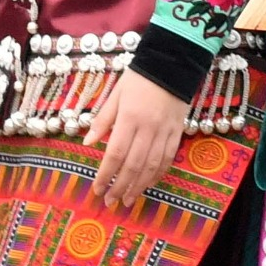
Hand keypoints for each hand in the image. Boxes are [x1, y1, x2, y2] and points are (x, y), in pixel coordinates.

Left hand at [85, 70, 190, 209]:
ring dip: (138, 186)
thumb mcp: (116, 94)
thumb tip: (87, 143)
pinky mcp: (178, 132)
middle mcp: (148, 128)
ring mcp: (165, 131)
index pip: (115, 153)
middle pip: (133, 165)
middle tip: (110, 201)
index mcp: (129, 118)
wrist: (173, 63)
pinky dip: (158, 174)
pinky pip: (168, 158)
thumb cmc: (139, 78)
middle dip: (120, 186)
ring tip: (128, 200)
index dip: (105, 174)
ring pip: (152, 166)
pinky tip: (148, 184)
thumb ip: (102, 119)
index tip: (97, 189)